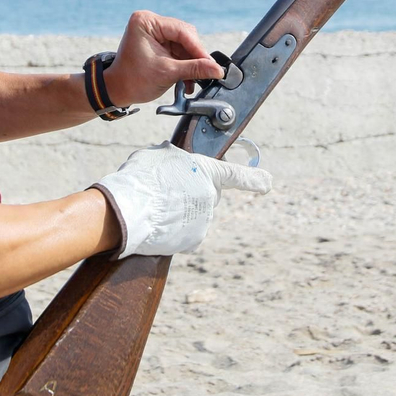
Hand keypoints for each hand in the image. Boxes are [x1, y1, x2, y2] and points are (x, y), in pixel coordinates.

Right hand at [92, 141, 271, 257]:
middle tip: (169, 192)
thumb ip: (174, 158)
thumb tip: (173, 158)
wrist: (127, 211)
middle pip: (208, 195)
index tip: (267, 183)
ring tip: (158, 208)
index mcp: (206, 171)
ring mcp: (204, 220)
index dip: (254, 178)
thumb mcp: (158, 155)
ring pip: (196, 215)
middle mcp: (210, 196)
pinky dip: (177, 231)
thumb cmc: (140, 179)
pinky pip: (188, 234)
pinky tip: (161, 225)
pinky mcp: (194, 240)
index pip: (237, 174)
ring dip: (181, 212)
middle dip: (193, 194)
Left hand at [102, 10, 225, 106]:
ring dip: (191, 63)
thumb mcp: (168, 73)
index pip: (181, 31)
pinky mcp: (158, 42)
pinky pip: (178, 50)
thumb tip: (218, 70)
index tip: (212, 64)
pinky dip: (184, 64)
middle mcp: (150, 22)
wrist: (117, 91)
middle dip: (195, 56)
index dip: (198, 49)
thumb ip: (195, 69)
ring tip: (195, 80)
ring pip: (184, 44)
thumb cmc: (134, 80)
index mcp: (146, 22)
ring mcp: (154, 32)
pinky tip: (188, 78)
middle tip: (207, 72)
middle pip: (185, 36)